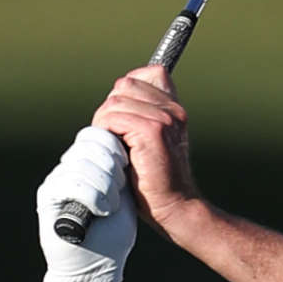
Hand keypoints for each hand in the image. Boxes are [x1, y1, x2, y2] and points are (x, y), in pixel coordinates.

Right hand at [36, 125, 136, 281]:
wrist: (94, 267)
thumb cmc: (112, 236)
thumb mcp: (122, 197)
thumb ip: (121, 171)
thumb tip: (130, 142)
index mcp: (87, 165)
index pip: (98, 135)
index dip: (117, 149)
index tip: (129, 172)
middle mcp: (68, 168)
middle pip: (90, 143)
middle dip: (112, 166)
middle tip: (120, 191)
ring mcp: (55, 180)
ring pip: (83, 161)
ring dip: (105, 184)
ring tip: (112, 206)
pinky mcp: (47, 196)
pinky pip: (71, 181)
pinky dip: (93, 195)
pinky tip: (103, 211)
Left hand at [95, 65, 200, 232]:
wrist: (176, 207)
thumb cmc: (156, 181)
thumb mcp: (149, 142)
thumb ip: (138, 117)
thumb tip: (110, 103)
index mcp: (175, 108)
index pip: (147, 74)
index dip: (127, 93)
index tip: (125, 121)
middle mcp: (173, 109)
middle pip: (124, 85)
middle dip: (112, 109)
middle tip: (116, 139)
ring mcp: (164, 118)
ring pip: (115, 101)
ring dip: (106, 124)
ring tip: (116, 148)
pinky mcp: (152, 131)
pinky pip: (112, 118)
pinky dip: (105, 134)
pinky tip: (116, 153)